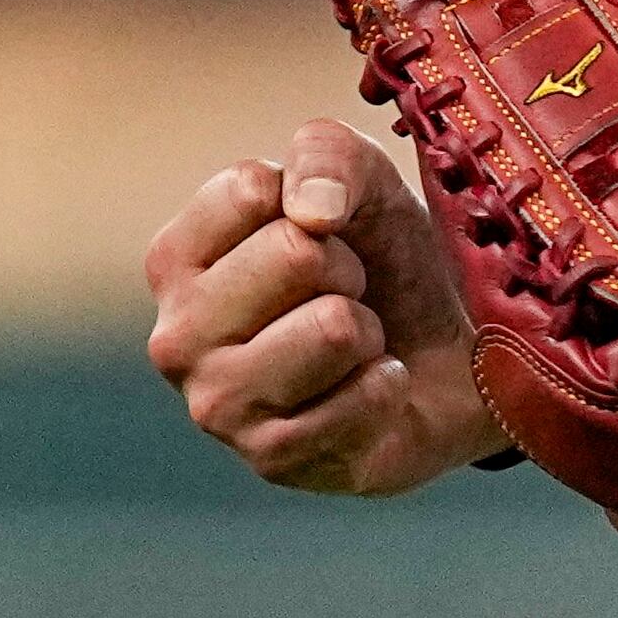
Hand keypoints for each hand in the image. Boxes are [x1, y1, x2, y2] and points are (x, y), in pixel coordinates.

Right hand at [143, 117, 506, 495]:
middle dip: (348, 268)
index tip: (322, 235)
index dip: (316, 203)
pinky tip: (370, 393)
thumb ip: (325, 156)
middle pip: (295, 254)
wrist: (442, 356)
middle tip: (348, 295)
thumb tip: (310, 214)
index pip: (250, 191)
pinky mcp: (275, 461)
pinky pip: (364, 396)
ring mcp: (219, 408)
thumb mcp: (360, 181)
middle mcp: (176, 339)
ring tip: (355, 345)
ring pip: (332, 328)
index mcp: (175, 260)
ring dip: (368, 329)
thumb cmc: (380, 260)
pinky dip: (387, 384)